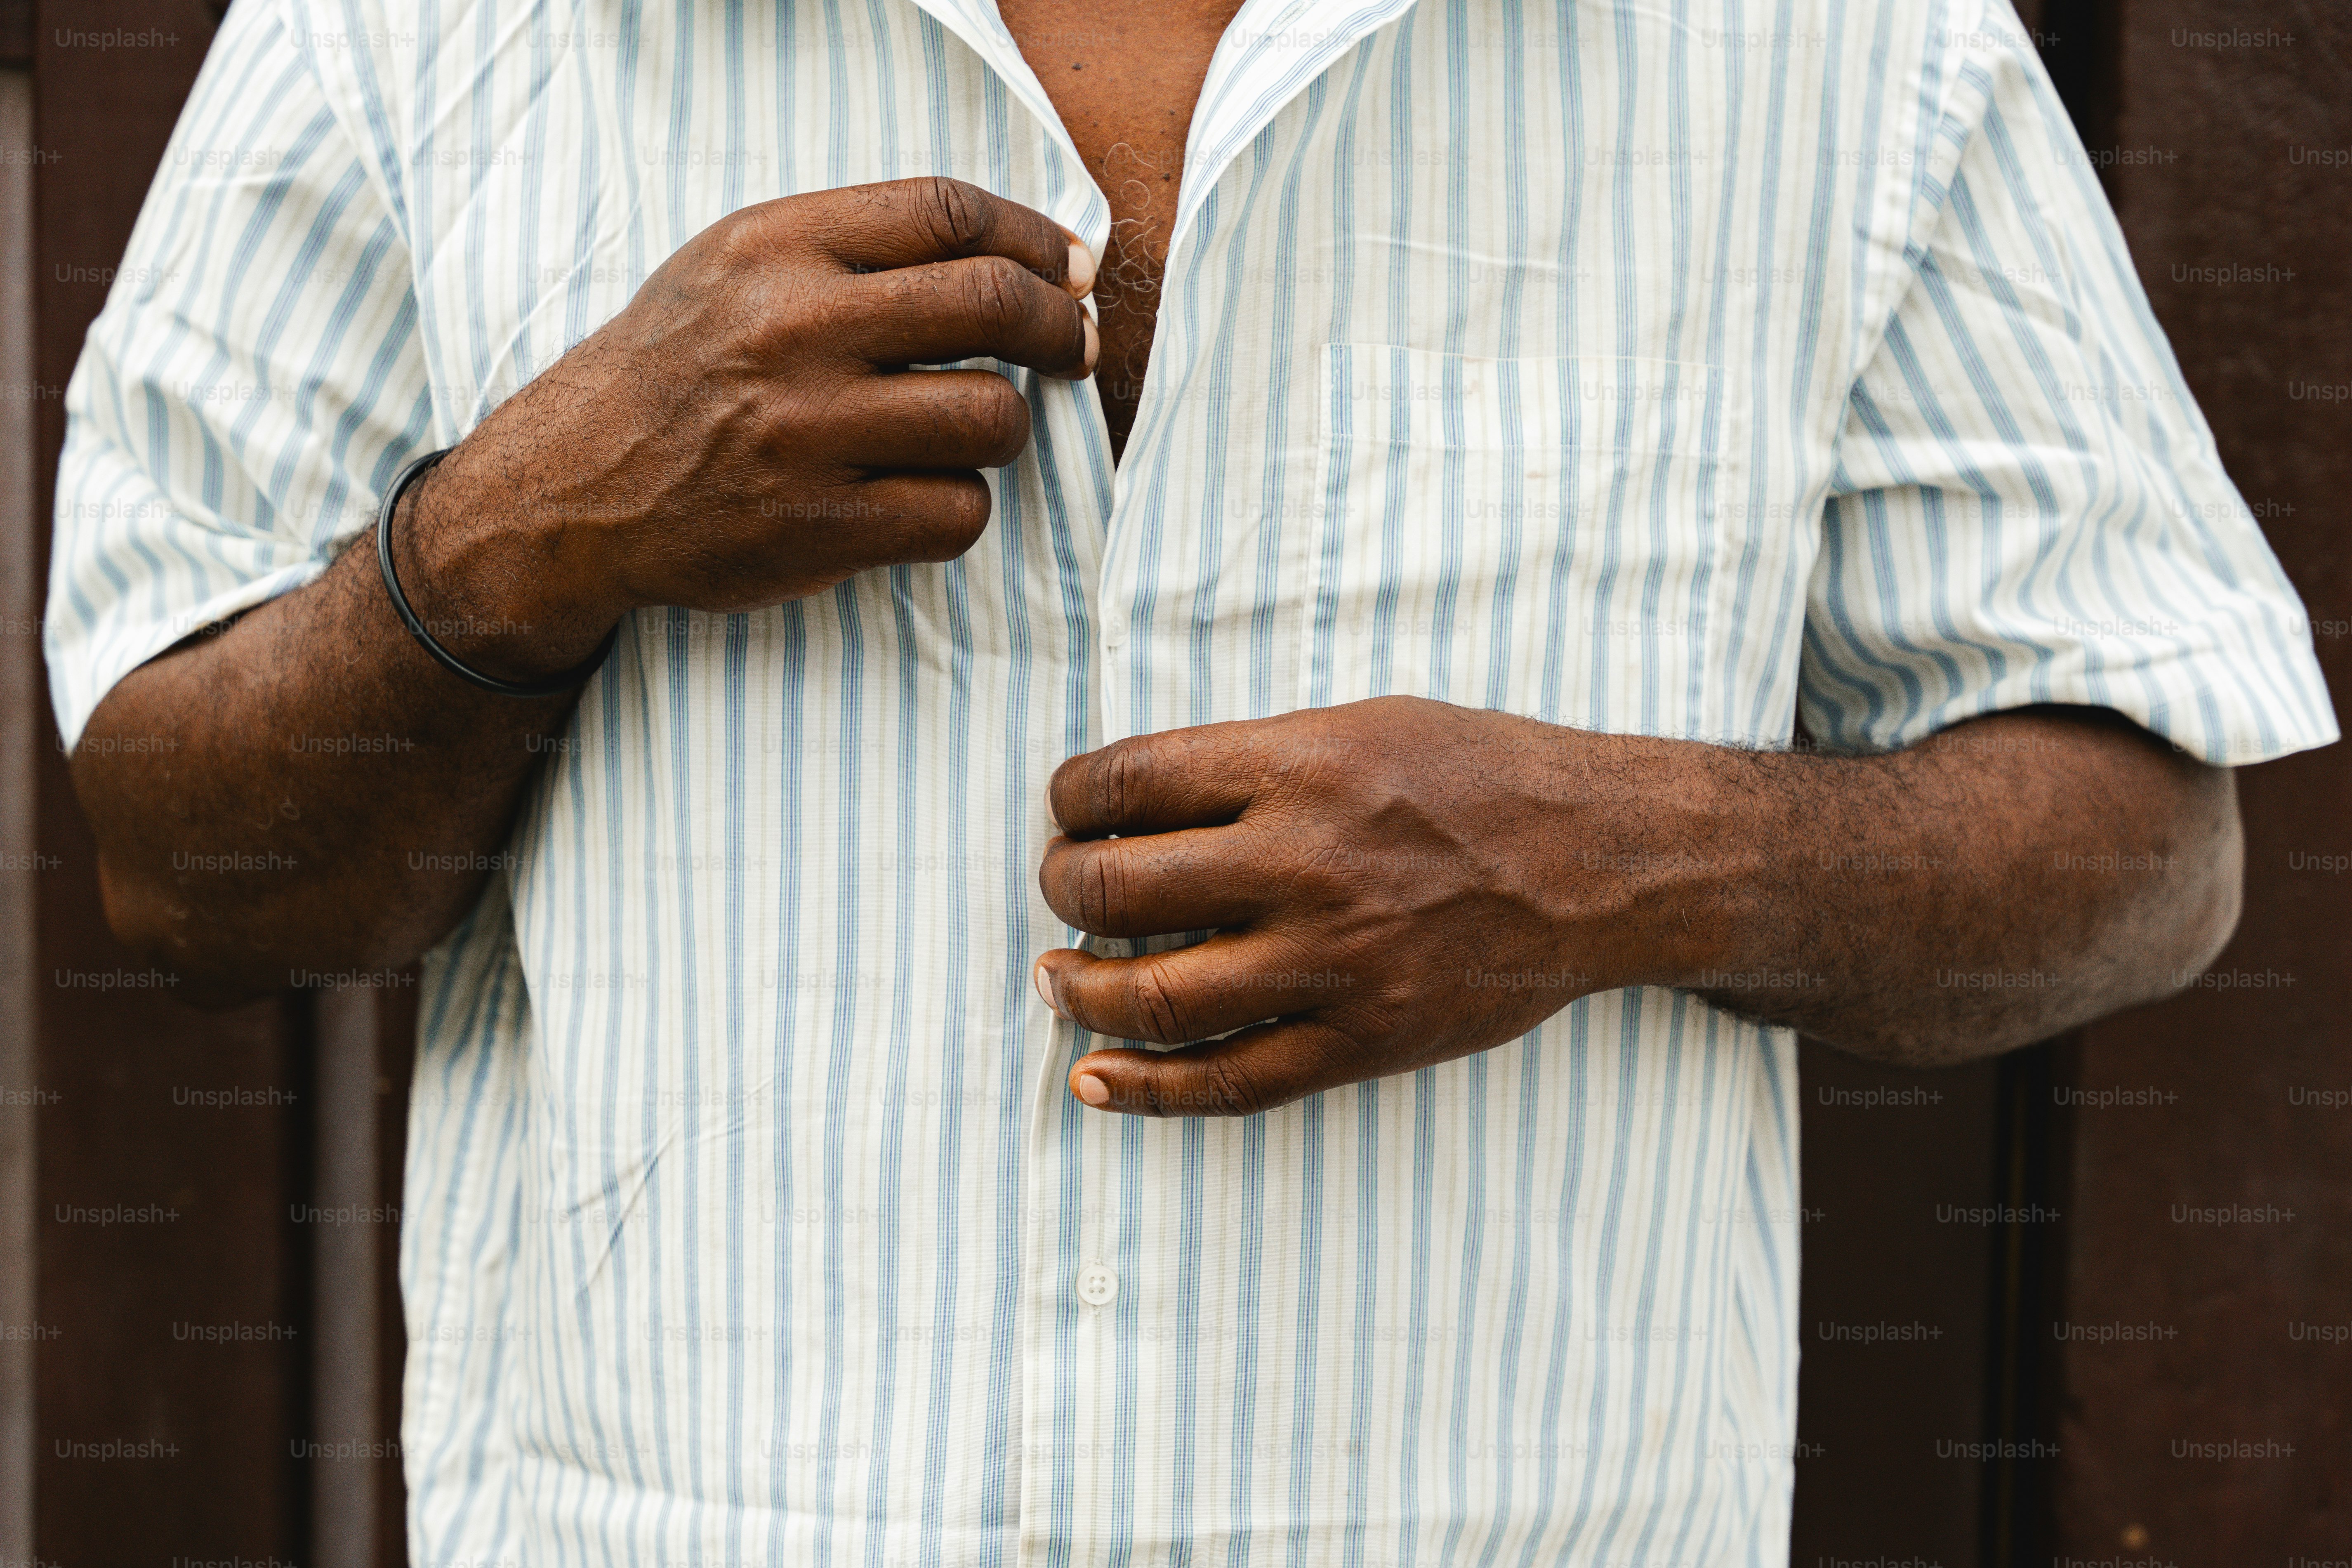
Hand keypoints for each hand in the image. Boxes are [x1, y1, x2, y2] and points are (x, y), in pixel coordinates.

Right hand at [393, 177, 1096, 678]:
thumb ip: (860, 248)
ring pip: (989, 417)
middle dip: (1058, 328)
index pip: (948, 212)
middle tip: (1072, 347)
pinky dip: (959, 508)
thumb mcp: (739, 266)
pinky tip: (923, 497)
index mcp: (777, 248)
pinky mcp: (819, 527)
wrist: (574, 487)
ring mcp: (807, 433)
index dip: (1034, 238)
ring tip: (967, 432)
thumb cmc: (683, 370)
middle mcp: (793, 331)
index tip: (1067, 268)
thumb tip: (1024, 256)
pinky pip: (956, 512)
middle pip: (990, 306)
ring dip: (1002, 428)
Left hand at [1032, 696, 1715, 1115]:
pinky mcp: (1364, 1040)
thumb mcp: (1364, 726)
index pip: (1128, 780)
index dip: (1070, 797)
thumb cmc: (1483, 779)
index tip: (1068, 810)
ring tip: (1056, 976)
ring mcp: (1334, 961)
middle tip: (1062, 885)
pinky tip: (1094, 1079)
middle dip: (1062, 886)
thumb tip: (1138, 800)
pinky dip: (1146, 1089)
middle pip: (1119, 887)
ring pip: (1154, 997)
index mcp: (1302, 767)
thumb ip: (1254, 761)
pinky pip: (1229, 1082)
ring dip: (1077, 990)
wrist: (1605, 865)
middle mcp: (1306, 863)